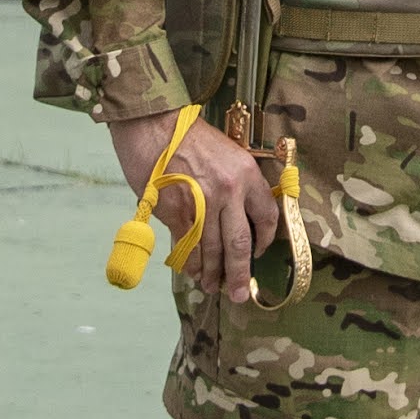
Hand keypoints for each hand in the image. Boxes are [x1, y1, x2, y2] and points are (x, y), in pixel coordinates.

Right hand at [108, 106, 282, 305]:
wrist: (153, 123)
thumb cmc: (187, 135)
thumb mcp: (225, 152)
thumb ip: (233, 185)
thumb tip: (233, 218)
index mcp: (246, 174)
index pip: (266, 215)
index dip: (263, 240)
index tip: (257, 254)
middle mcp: (229, 191)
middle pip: (240, 244)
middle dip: (239, 274)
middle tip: (238, 294)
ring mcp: (202, 204)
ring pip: (213, 250)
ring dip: (212, 273)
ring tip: (212, 286)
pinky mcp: (176, 212)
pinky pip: (187, 246)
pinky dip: (190, 263)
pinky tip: (192, 272)